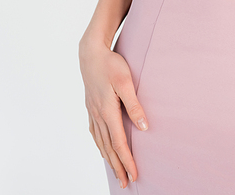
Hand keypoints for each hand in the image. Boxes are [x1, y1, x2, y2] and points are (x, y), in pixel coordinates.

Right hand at [79, 40, 148, 188]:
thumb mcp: (125, 81)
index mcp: (107, 111)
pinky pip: (94, 133)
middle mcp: (98, 115)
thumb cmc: (110, 64)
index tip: (134, 174)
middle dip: (117, 166)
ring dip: (109, 159)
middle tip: (125, 183)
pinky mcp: (90, 107)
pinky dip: (100, 145)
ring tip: (116, 172)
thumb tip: (144, 127)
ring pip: (100, 142)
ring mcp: (92, 112)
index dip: (127, 160)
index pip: (119, 143)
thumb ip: (134, 104)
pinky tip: (102, 149)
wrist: (90, 53)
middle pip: (108, 147)